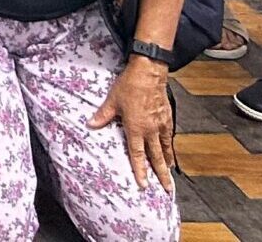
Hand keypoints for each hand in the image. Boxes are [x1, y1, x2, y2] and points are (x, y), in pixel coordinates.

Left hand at [92, 58, 177, 190]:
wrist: (149, 72)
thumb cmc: (130, 85)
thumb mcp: (112, 100)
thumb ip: (103, 115)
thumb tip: (90, 124)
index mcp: (136, 128)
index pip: (137, 155)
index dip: (140, 171)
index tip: (144, 185)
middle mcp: (150, 130)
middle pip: (156, 157)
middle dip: (161, 175)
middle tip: (167, 190)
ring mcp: (160, 124)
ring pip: (166, 149)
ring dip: (167, 163)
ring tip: (170, 175)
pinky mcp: (167, 117)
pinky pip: (170, 136)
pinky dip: (171, 146)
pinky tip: (171, 151)